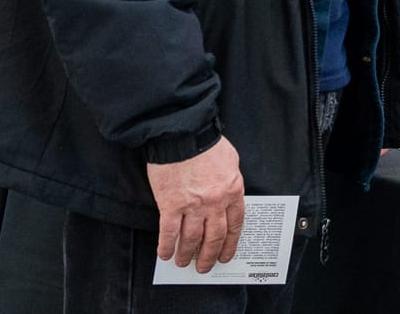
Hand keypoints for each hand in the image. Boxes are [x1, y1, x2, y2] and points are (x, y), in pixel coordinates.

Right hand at [148, 136, 244, 272]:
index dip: (230, 243)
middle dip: (209, 255)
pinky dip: (166, 246)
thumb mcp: (231, 161)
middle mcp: (215, 202)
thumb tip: (228, 198)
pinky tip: (164, 254)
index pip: (235, 224)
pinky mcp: (170, 204)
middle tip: (204, 266)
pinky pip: (169, 232)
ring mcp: (193, 205)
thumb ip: (231, 181)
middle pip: (215, 237)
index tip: (225, 255)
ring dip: (187, 254)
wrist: (181, 133)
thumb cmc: (205, 143)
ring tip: (183, 262)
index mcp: (233, 190)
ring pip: (192, 239)